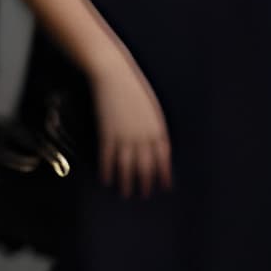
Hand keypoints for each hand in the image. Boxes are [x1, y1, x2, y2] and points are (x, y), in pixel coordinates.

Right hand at [89, 52, 171, 197]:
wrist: (113, 74)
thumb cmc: (133, 86)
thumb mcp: (150, 107)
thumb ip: (153, 126)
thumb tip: (153, 143)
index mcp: (157, 129)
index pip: (163, 158)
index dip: (164, 174)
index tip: (164, 186)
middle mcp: (143, 136)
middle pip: (146, 166)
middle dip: (145, 182)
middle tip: (144, 195)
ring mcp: (124, 135)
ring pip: (126, 165)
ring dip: (126, 181)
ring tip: (125, 194)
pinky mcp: (107, 132)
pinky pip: (108, 156)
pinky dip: (106, 170)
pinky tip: (105, 179)